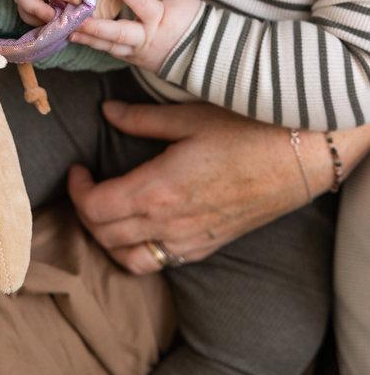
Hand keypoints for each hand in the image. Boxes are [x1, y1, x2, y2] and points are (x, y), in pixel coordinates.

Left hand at [68, 100, 328, 274]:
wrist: (298, 158)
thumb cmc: (246, 131)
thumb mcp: (189, 116)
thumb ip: (141, 118)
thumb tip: (107, 111)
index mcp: (158, 190)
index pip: (96, 208)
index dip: (77, 191)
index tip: (77, 170)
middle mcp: (168, 224)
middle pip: (105, 235)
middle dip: (85, 212)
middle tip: (86, 185)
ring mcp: (188, 241)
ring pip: (128, 258)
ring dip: (107, 239)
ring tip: (106, 210)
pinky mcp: (206, 247)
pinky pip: (159, 263)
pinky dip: (137, 251)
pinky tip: (140, 227)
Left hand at [70, 0, 201, 71]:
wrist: (198, 53)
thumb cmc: (190, 20)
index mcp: (160, 18)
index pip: (141, 4)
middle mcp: (147, 37)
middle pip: (120, 34)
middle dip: (97, 28)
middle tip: (78, 21)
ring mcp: (138, 51)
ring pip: (112, 46)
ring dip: (90, 39)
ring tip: (70, 31)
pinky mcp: (133, 58)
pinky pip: (112, 51)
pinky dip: (96, 44)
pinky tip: (81, 37)